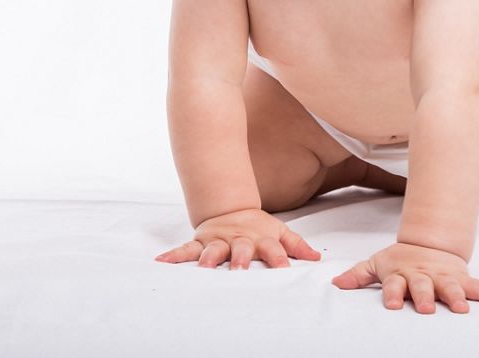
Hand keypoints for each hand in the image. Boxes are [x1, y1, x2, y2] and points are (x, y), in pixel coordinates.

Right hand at [154, 207, 320, 268]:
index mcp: (260, 239)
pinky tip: (161, 261)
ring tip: (203, 269)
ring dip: (208, 259)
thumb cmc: (257, 226)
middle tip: (239, 269)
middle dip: (240, 259)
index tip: (284, 269)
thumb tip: (317, 258)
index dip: (279, 258)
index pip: (273, 249)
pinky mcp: (201, 242)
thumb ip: (297, 245)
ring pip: (213, 250)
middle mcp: (239, 240)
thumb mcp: (280, 231)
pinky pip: (186, 250)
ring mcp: (218, 241)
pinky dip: (174, 256)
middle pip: (241, 249)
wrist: (230, 208)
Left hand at [331, 241, 478, 313]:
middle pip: (424, 286)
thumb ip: (358, 275)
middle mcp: (425, 276)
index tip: (395, 305)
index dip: (394, 294)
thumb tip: (336, 284)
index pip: (396, 285)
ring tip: (462, 309)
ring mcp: (445, 277)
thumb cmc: (401, 261)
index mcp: (402, 274)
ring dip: (457, 297)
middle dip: (426, 297)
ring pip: (452, 287)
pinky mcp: (462, 279)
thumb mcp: (378, 264)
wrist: (431, 243)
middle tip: (427, 308)